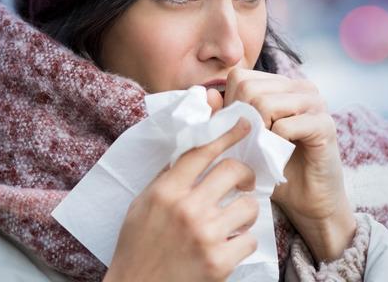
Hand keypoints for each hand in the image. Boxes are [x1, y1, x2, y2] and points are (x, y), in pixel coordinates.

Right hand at [105, 119, 258, 281]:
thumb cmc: (137, 247)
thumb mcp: (141, 205)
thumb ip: (166, 179)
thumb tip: (190, 151)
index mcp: (166, 191)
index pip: (202, 151)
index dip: (226, 133)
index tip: (243, 124)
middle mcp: (187, 209)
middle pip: (233, 171)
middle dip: (244, 174)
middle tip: (243, 182)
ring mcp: (206, 235)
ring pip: (249, 206)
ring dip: (245, 212)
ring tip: (233, 221)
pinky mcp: (220, 262)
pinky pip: (250, 240)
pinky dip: (242, 243)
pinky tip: (228, 247)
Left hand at [221, 68, 355, 262]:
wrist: (308, 200)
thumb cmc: (273, 168)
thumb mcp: (242, 140)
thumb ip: (225, 117)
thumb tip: (209, 95)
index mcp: (281, 84)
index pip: (240, 77)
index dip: (231, 106)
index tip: (240, 132)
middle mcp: (301, 87)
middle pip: (249, 88)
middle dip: (242, 121)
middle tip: (252, 145)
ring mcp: (315, 103)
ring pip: (264, 103)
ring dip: (257, 134)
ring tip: (265, 150)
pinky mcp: (325, 124)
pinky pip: (284, 126)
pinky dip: (274, 145)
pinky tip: (280, 156)